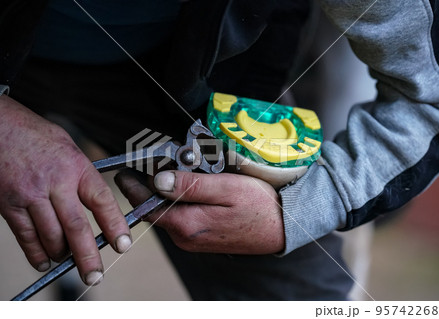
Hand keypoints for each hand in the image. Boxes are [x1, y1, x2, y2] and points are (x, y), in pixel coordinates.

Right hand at [0, 95, 130, 284]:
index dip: (115, 225)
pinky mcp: (8, 204)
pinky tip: (44, 261)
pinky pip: (24, 236)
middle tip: (96, 274)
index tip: (123, 243)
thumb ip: (82, 174)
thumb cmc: (33, 133)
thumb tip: (97, 200)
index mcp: (75, 167)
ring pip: (51, 236)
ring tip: (71, 263)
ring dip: (62, 255)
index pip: (102, 201)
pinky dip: (35, 253)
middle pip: (76, 227)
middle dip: (88, 256)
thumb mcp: (69, 146)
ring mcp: (29, 196)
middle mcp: (54, 183)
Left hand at [115, 169, 284, 253]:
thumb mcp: (227, 188)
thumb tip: (158, 180)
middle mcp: (185, 237)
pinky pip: (181, 216)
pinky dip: (178, 200)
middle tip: (153, 162)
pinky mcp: (200, 237)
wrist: (282, 228)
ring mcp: (192, 239)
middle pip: (156, 209)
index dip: (133, 187)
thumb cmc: (259, 206)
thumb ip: (191, 185)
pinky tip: (188, 185)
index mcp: (187, 225)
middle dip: (151, 185)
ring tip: (173, 168)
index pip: (148, 206)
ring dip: (166, 191)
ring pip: (168, 212)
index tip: (123, 172)